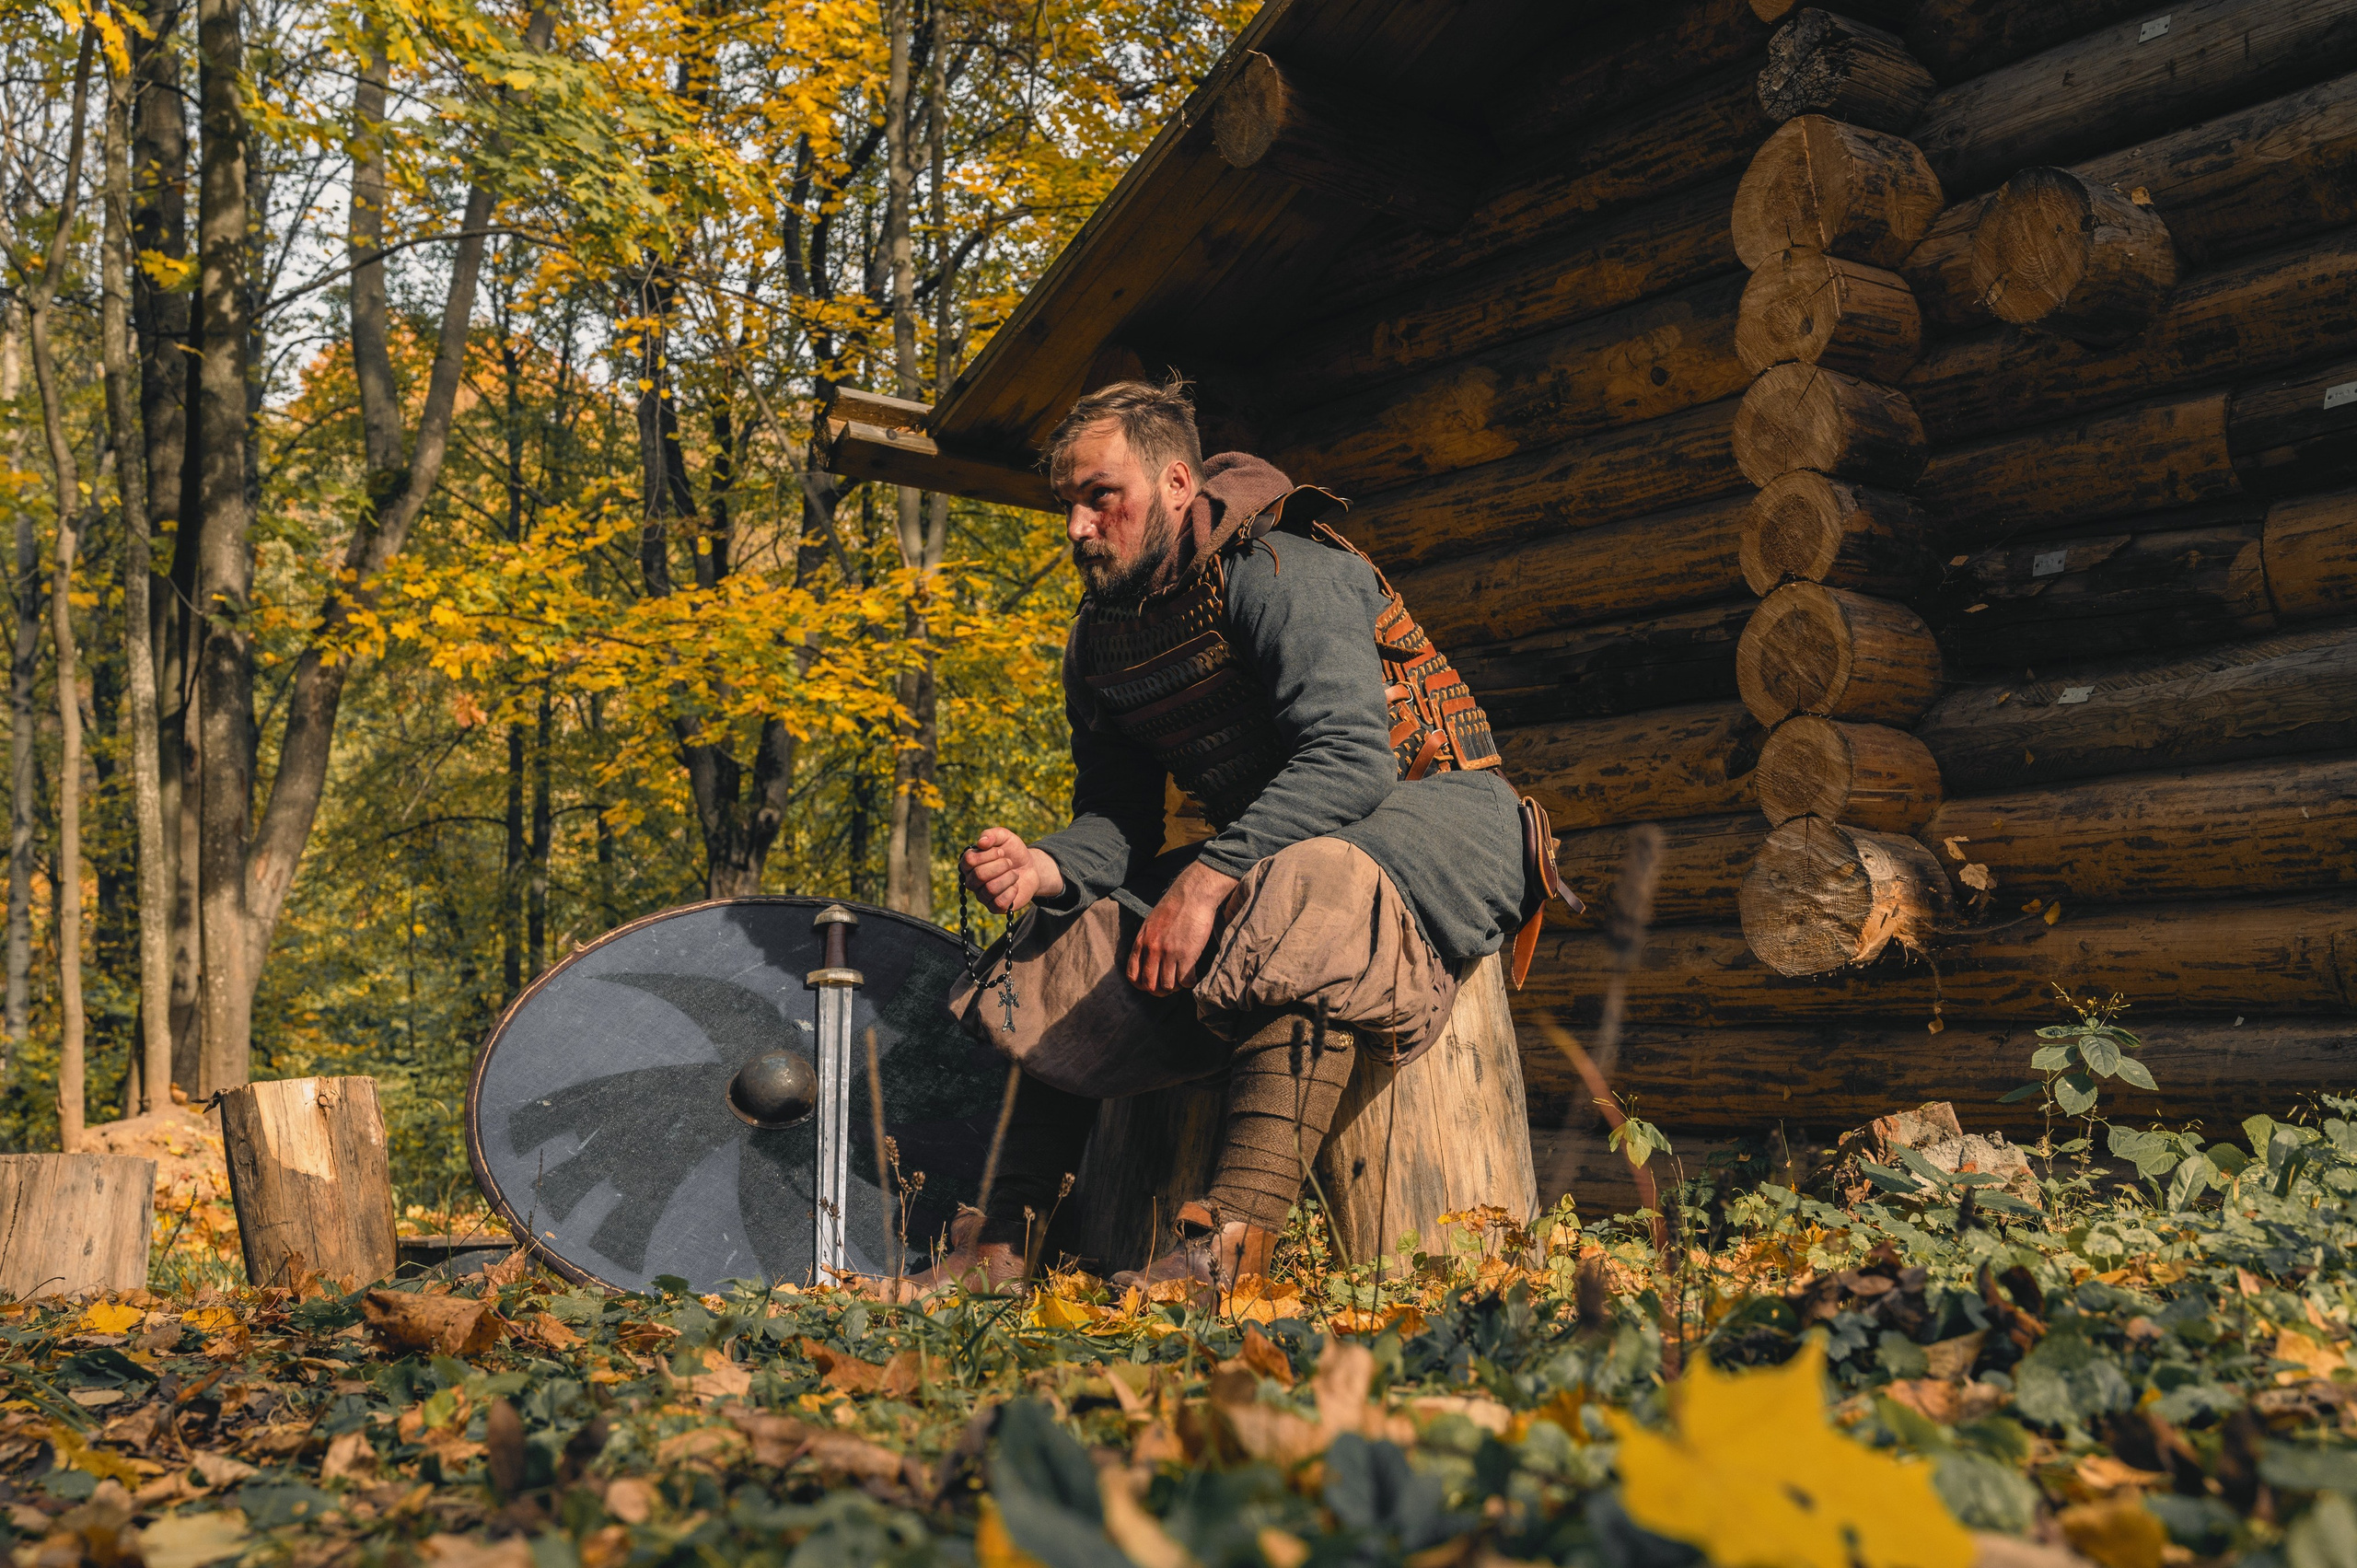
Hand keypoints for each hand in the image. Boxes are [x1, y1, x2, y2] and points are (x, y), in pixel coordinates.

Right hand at [961, 827, 1061, 914]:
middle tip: (1009, 862)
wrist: (1030, 868)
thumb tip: (981, 842)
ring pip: (990, 889)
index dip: (989, 855)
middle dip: (1001, 866)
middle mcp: (972, 881)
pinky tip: (1015, 886)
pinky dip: (1012, 891)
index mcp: (969, 864)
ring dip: (1008, 877)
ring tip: (1014, 874)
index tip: (1001, 851)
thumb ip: (992, 834)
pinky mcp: (994, 907)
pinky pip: (999, 902)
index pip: (969, 860)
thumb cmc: (1013, 852)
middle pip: (979, 875)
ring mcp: (982, 895)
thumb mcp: (1005, 837)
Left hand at [1127, 859, 1239, 996]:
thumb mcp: (1151, 923)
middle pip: (1150, 986)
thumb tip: (1147, 961)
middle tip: (1169, 986)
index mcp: (1141, 942)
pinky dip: (1189, 982)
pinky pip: (1185, 981)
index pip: (1133, 976)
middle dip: (1159, 991)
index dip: (1141, 985)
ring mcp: (1169, 954)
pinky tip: (1193, 974)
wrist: (1193, 895)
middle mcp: (1152, 950)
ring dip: (1176, 987)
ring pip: (1168, 987)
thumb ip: (1146, 942)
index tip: (1152, 983)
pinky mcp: (1187, 956)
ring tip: (1182, 978)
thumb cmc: (1174, 907)